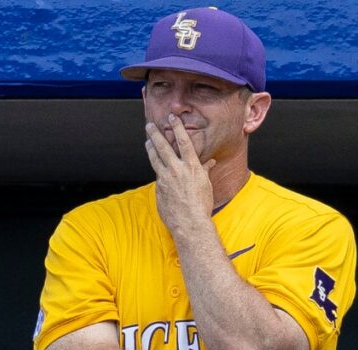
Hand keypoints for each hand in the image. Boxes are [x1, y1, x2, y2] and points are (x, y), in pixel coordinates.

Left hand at [145, 114, 216, 232]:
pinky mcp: (159, 188)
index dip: (178, 128)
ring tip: (148, 141)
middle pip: (163, 147)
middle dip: (156, 134)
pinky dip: (157, 169)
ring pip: (155, 159)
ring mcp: (165, 179)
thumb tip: (210, 163)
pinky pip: (157, 175)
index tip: (172, 118)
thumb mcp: (206, 185)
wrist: (190, 223)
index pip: (184, 142)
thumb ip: (205, 171)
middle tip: (150, 125)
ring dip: (150, 148)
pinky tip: (156, 166)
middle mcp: (177, 170)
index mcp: (192, 167)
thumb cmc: (202, 205)